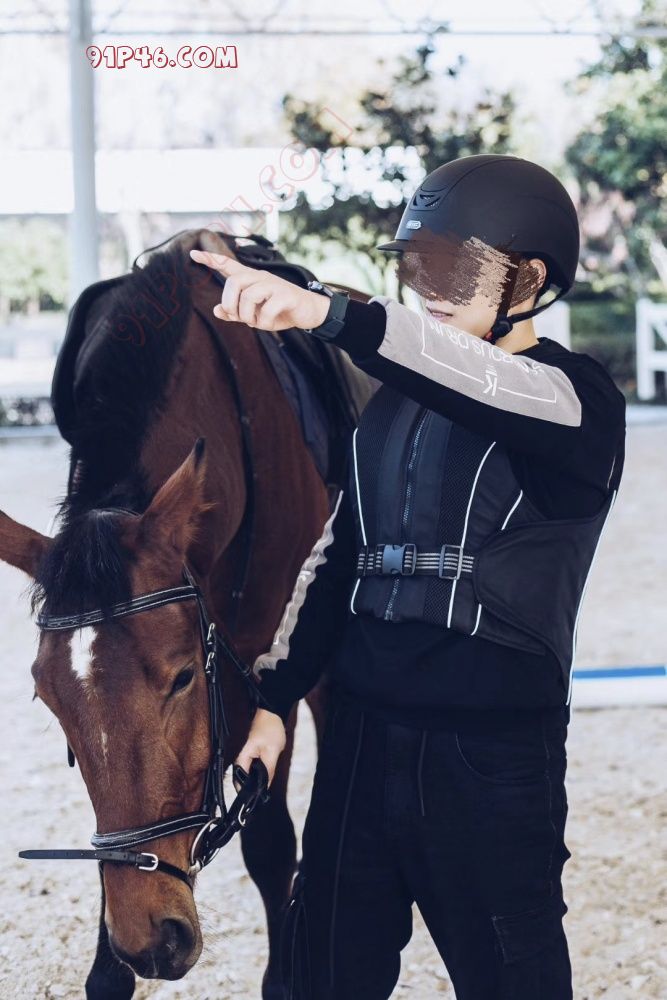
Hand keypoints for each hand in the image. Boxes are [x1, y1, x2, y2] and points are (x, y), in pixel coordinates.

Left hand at [190, 248, 329, 331]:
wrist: (308, 313)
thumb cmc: (279, 312)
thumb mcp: (254, 315)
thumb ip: (235, 312)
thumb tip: (216, 310)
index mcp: (251, 280)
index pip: (228, 265)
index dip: (211, 260)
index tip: (193, 253)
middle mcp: (260, 278)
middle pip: (234, 283)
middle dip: (230, 304)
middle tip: (238, 317)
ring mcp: (274, 285)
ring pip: (248, 297)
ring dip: (248, 317)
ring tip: (257, 323)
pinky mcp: (286, 295)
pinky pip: (266, 310)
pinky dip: (265, 322)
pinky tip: (269, 323)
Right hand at [233, 707, 286, 789]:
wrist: (272, 711)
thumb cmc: (270, 728)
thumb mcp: (272, 752)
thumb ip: (268, 771)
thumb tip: (264, 788)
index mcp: (241, 757)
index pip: (238, 780)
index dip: (245, 793)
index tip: (253, 801)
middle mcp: (239, 756)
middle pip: (241, 778)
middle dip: (251, 787)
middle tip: (261, 795)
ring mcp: (244, 754)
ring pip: (247, 773)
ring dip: (254, 779)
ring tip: (264, 785)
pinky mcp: (250, 751)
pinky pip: (251, 766)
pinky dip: (257, 771)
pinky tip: (265, 773)